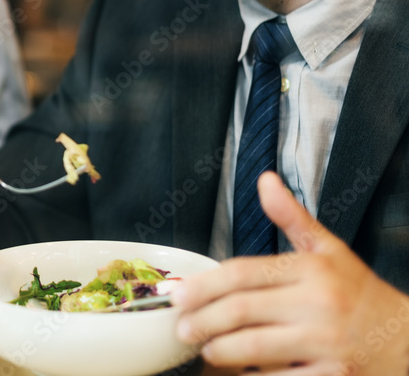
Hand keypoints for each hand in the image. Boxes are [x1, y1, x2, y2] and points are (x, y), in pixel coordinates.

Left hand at [173, 172, 408, 373]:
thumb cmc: (360, 294)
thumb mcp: (330, 250)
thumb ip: (292, 218)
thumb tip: (265, 180)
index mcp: (311, 269)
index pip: (243, 273)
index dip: (204, 285)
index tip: (178, 294)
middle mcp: (318, 304)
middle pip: (241, 311)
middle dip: (202, 320)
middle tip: (182, 327)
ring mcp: (327, 344)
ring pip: (254, 348)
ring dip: (221, 351)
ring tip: (206, 349)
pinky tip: (240, 374)